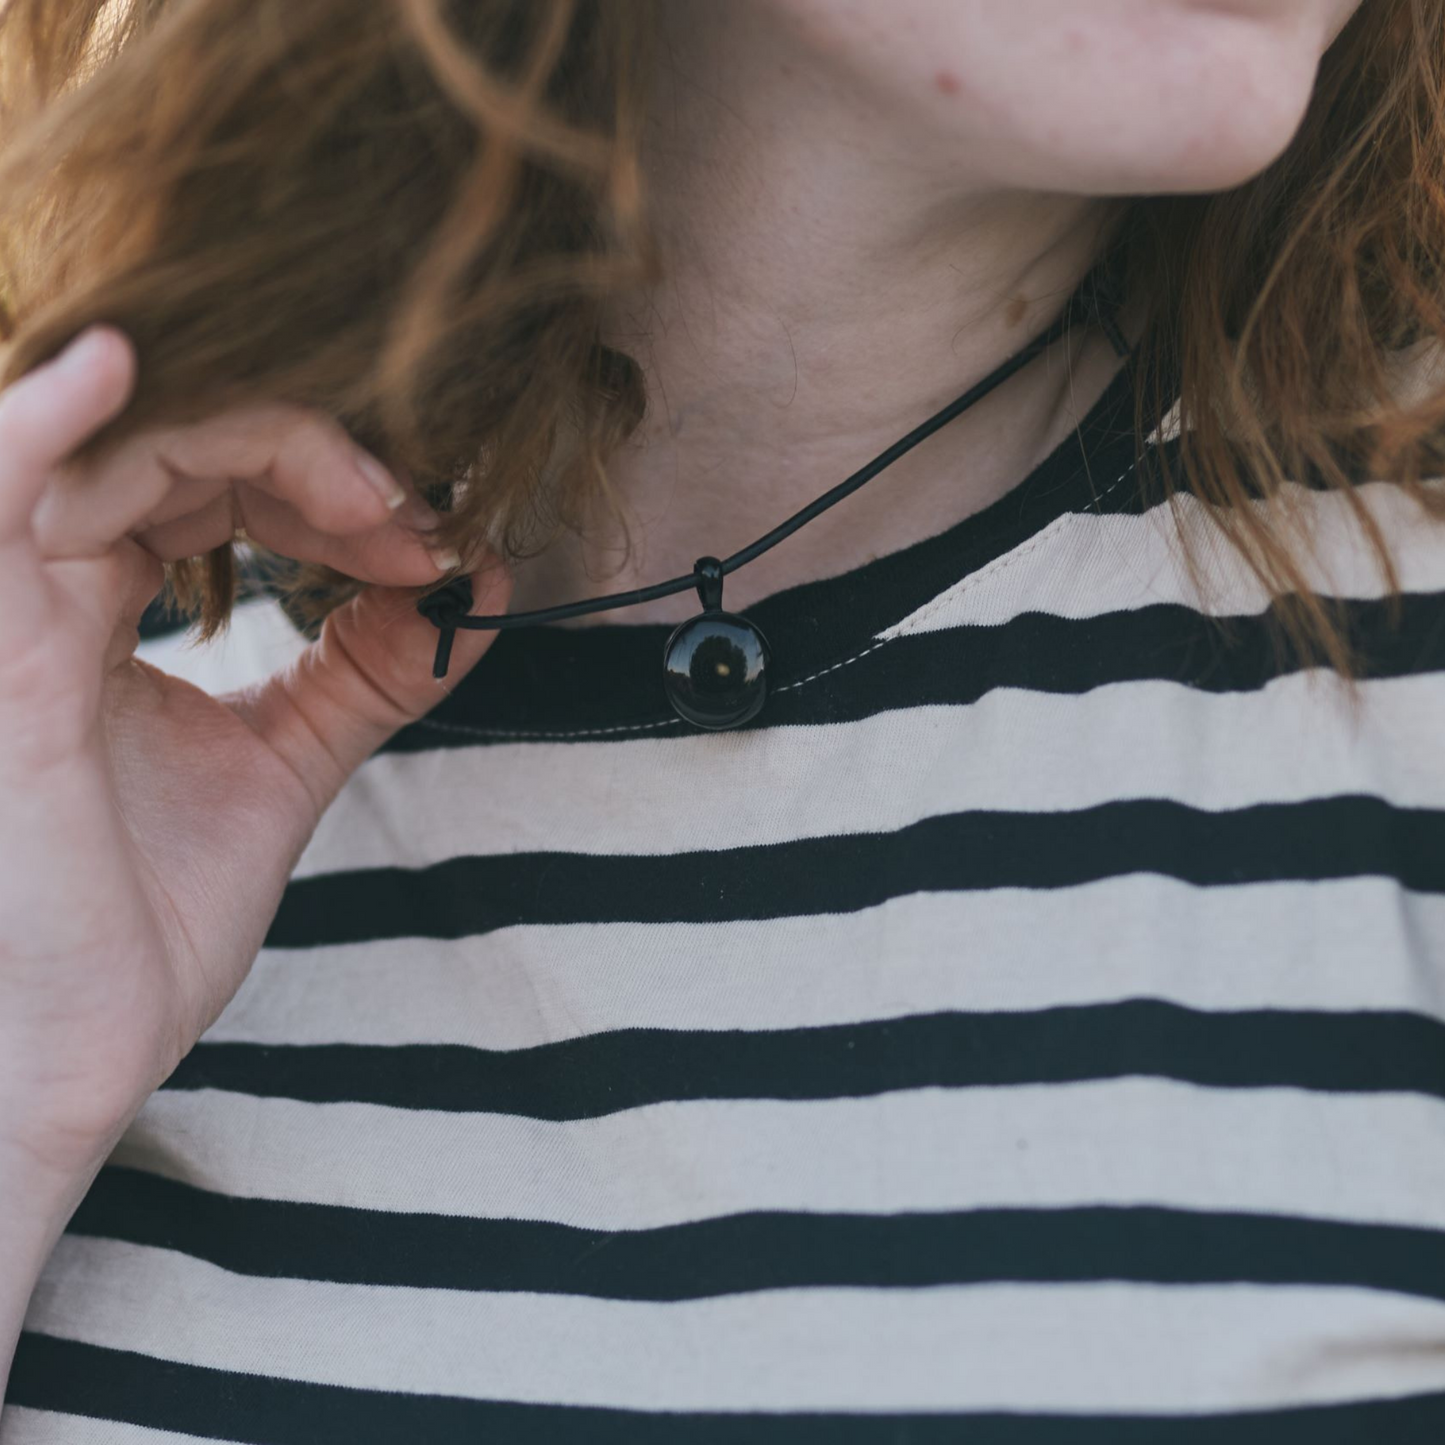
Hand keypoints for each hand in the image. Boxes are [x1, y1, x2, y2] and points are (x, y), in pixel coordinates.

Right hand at [0, 325, 509, 1178]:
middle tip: (422, 533)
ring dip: (269, 451)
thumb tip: (467, 583)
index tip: (436, 550)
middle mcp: (43, 586)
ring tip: (377, 510)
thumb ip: (364, 670)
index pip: (215, 473)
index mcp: (100, 601)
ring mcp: (7, 611)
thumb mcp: (284, 766)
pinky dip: (45, 416)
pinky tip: (115, 363)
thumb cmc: (141, 921)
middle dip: (325, 467)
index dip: (337, 489)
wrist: (66, 1055)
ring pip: (122, 442)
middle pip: (182, 438)